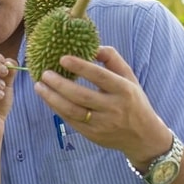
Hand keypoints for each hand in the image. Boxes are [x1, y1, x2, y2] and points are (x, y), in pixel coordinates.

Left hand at [33, 46, 171, 166]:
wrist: (144, 137)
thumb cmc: (133, 101)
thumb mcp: (129, 78)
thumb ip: (112, 59)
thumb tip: (92, 46)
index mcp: (124, 90)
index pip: (100, 76)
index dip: (81, 66)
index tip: (62, 58)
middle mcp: (113, 108)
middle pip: (82, 96)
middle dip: (60, 84)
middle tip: (44, 73)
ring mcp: (102, 124)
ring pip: (72, 111)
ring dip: (52, 98)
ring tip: (39, 86)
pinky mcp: (93, 135)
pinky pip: (70, 120)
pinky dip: (57, 108)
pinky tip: (47, 98)